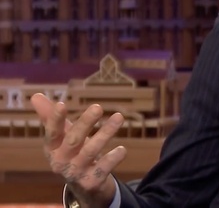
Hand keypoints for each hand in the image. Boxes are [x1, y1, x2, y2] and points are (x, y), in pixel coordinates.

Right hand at [31, 93, 126, 207]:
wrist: (83, 185)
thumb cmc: (71, 152)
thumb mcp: (61, 136)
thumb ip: (50, 117)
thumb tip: (36, 95)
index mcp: (52, 148)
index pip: (51, 133)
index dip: (55, 119)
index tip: (61, 104)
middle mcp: (61, 161)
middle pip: (73, 140)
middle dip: (85, 123)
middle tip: (98, 107)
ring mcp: (76, 173)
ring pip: (91, 151)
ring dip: (105, 133)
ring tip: (119, 117)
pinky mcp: (91, 182)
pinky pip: (103, 169)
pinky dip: (113, 159)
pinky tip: (122, 149)